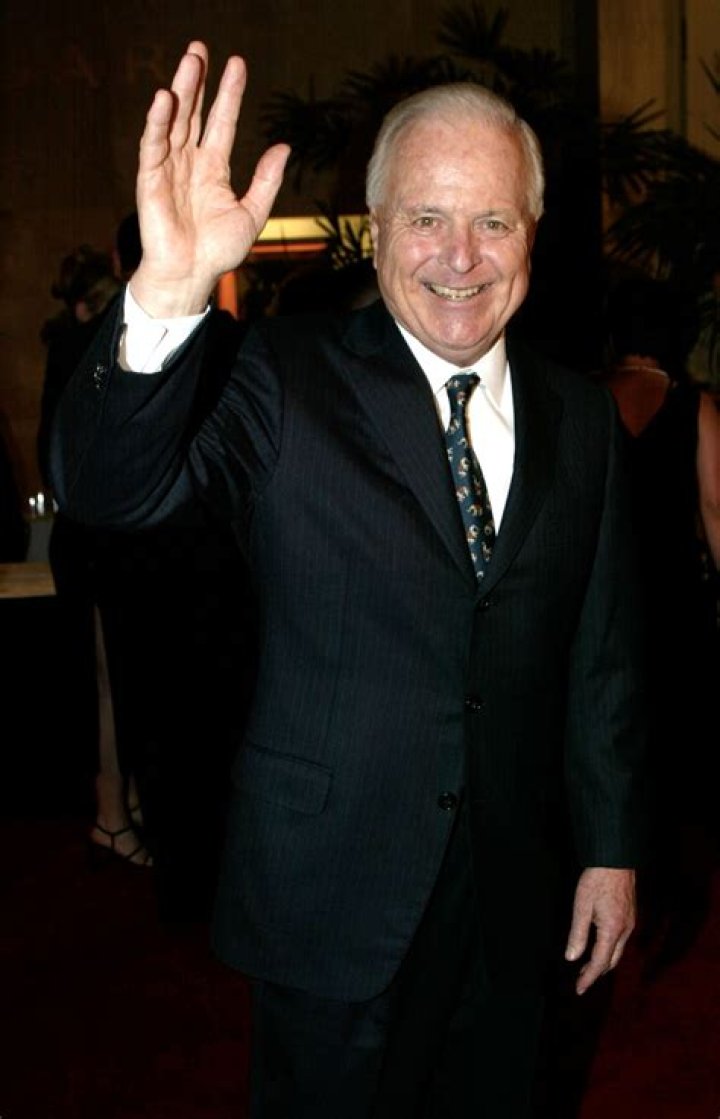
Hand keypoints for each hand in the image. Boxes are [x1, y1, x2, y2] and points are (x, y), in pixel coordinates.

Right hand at [130, 41, 289, 316]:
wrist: (192, 275)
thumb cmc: (218, 251)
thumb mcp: (251, 213)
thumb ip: (266, 180)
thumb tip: (283, 147)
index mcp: (213, 168)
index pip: (221, 122)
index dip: (229, 94)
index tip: (238, 64)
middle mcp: (189, 162)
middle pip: (194, 113)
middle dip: (198, 81)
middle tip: (201, 47)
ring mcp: (169, 169)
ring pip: (175, 121)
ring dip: (181, 90)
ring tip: (189, 60)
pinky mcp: (151, 180)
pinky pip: (153, 145)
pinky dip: (158, 122)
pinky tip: (165, 99)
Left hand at [565, 867, 635, 994]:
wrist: (615, 859)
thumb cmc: (596, 880)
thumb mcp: (581, 906)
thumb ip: (577, 934)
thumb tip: (572, 958)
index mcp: (612, 931)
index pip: (599, 962)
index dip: (588, 978)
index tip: (579, 989)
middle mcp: (625, 930)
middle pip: (612, 961)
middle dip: (596, 973)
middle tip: (581, 981)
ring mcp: (630, 923)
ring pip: (618, 951)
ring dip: (603, 961)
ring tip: (587, 966)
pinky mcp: (630, 915)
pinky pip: (621, 941)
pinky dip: (609, 949)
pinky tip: (599, 946)